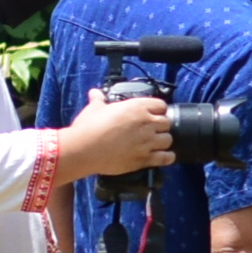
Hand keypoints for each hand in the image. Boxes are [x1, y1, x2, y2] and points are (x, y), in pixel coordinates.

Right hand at [54, 87, 176, 181]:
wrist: (83, 150)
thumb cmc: (88, 127)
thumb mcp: (94, 108)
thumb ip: (98, 99)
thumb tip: (95, 93)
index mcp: (137, 107)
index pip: (161, 105)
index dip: (157, 110)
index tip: (152, 114)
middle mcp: (146, 123)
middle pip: (166, 123)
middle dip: (160, 126)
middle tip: (151, 130)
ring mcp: (147, 142)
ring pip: (168, 140)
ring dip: (163, 142)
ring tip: (154, 144)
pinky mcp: (144, 159)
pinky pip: (166, 158)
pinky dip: (166, 157)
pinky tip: (161, 156)